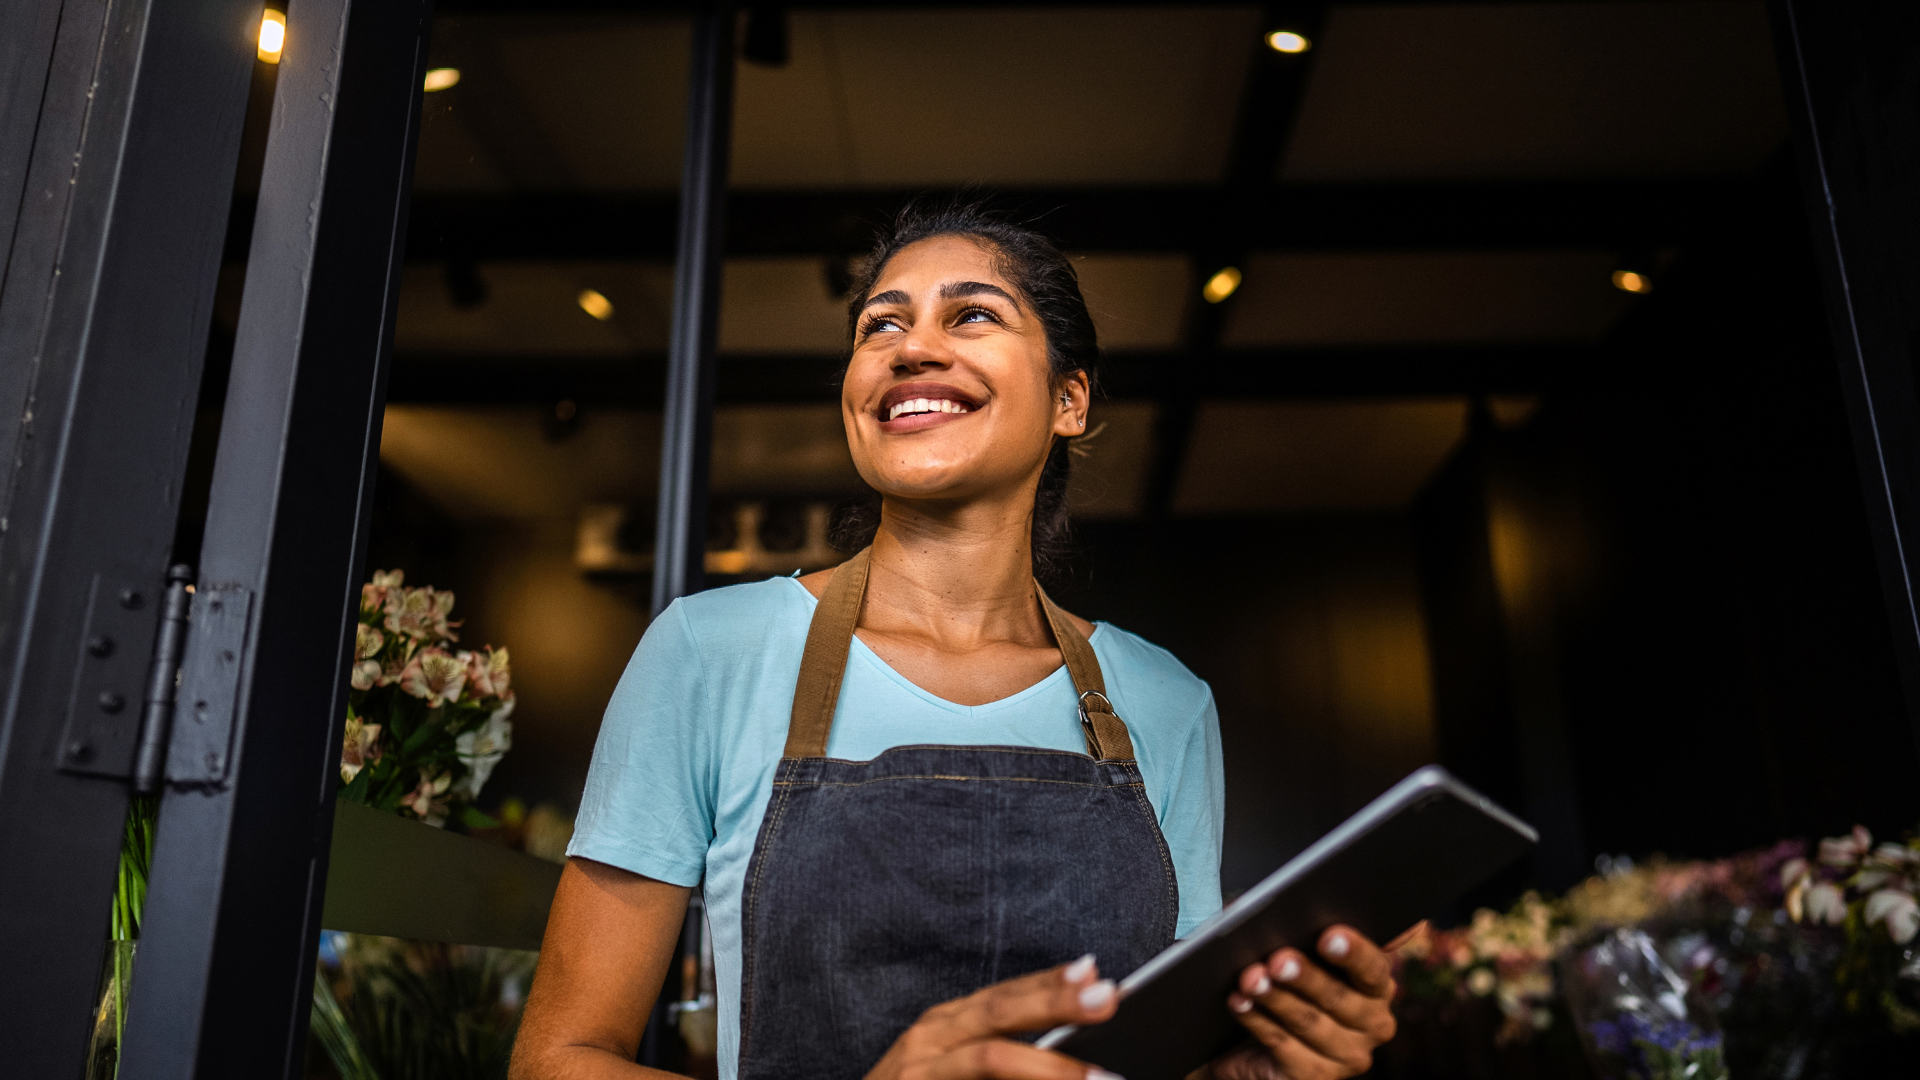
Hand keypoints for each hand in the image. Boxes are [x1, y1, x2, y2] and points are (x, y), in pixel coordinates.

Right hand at [864, 955, 1123, 1079]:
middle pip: (999, 1011)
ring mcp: (920, 1071)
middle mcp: (931, 1038)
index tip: (1095, 973)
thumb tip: (1066, 1047)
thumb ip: (996, 1051)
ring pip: (991, 1057)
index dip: (1049, 981)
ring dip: (1050, 1066)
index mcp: (945, 1023)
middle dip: (1054, 1002)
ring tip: (1100, 1075)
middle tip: (1108, 999)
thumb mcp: (950, 1065)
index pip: (1004, 993)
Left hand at [1205, 926, 1400, 1079]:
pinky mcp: (1314, 1077)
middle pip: (1340, 999)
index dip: (1353, 952)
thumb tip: (1279, 907)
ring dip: (1275, 998)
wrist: (1257, 1042)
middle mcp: (1373, 1024)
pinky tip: (1239, 1001)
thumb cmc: (1287, 985)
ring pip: (1308, 1022)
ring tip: (1250, 978)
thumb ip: (1305, 932)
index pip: (1373, 968)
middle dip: (1306, 977)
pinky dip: (1257, 1020)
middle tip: (1279, 959)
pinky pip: (1283, 1046)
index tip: (1328, 936)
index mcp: (1377, 987)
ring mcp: (1347, 1057)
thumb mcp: (1302, 957)